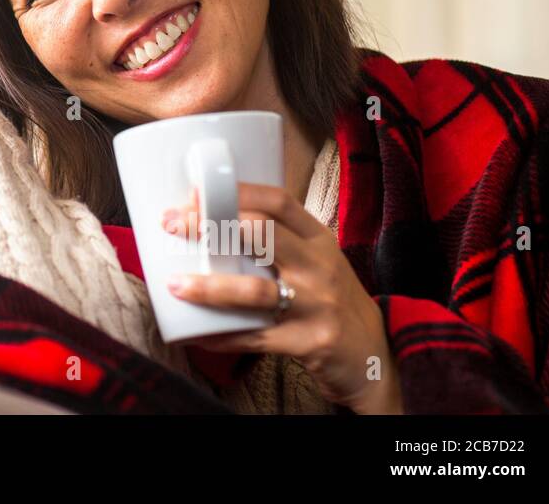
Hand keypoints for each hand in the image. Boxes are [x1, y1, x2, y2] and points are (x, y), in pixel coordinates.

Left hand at [161, 183, 403, 413]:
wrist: (375, 355)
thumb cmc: (332, 300)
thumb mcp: (317, 262)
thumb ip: (277, 242)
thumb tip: (211, 224)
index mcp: (319, 240)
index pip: (277, 201)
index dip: (233, 193)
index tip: (194, 194)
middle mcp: (319, 267)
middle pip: (261, 235)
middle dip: (210, 227)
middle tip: (174, 225)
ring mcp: (316, 305)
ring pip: (254, 289)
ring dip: (209, 287)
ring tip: (176, 284)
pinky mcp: (309, 342)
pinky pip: (255, 338)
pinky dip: (222, 335)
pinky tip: (196, 333)